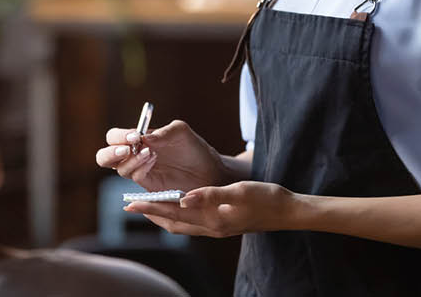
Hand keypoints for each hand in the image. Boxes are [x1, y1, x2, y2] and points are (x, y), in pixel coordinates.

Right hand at [95, 120, 226, 191]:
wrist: (211, 172)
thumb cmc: (195, 149)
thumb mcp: (181, 132)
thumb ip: (163, 132)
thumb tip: (143, 138)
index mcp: (137, 140)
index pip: (114, 137)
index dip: (119, 136)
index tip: (134, 136)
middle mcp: (134, 156)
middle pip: (105, 157)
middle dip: (110, 153)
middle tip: (127, 149)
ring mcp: (140, 173)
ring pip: (120, 169)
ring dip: (131, 160)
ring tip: (150, 153)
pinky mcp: (149, 187)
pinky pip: (135, 179)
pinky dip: (141, 169)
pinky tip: (154, 161)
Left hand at [123, 181, 294, 237]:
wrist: (288, 211)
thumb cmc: (266, 198)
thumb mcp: (239, 192)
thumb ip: (210, 195)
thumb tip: (182, 198)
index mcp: (213, 220)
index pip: (174, 215)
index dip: (151, 208)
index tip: (131, 203)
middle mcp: (212, 227)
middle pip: (173, 223)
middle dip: (152, 213)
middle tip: (131, 204)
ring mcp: (218, 227)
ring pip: (182, 224)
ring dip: (164, 214)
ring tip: (148, 204)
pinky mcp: (223, 223)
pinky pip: (193, 221)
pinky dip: (179, 213)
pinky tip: (177, 202)